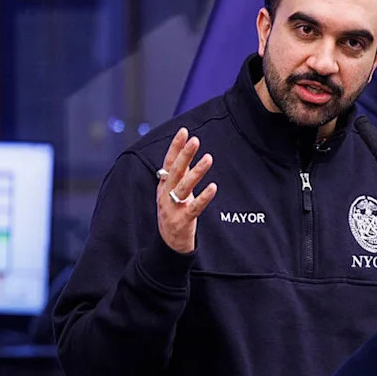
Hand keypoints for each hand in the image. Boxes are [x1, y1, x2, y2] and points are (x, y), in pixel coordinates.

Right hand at [157, 128, 216, 253]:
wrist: (168, 244)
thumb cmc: (173, 213)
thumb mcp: (171, 192)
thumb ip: (179, 174)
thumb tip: (187, 153)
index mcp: (163, 186)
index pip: (168, 162)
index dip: (175, 147)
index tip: (184, 131)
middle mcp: (165, 194)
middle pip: (175, 171)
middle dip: (185, 155)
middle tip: (195, 140)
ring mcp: (173, 208)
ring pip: (184, 187)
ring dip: (196, 172)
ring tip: (208, 158)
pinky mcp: (183, 220)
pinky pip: (194, 207)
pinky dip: (204, 197)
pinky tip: (213, 187)